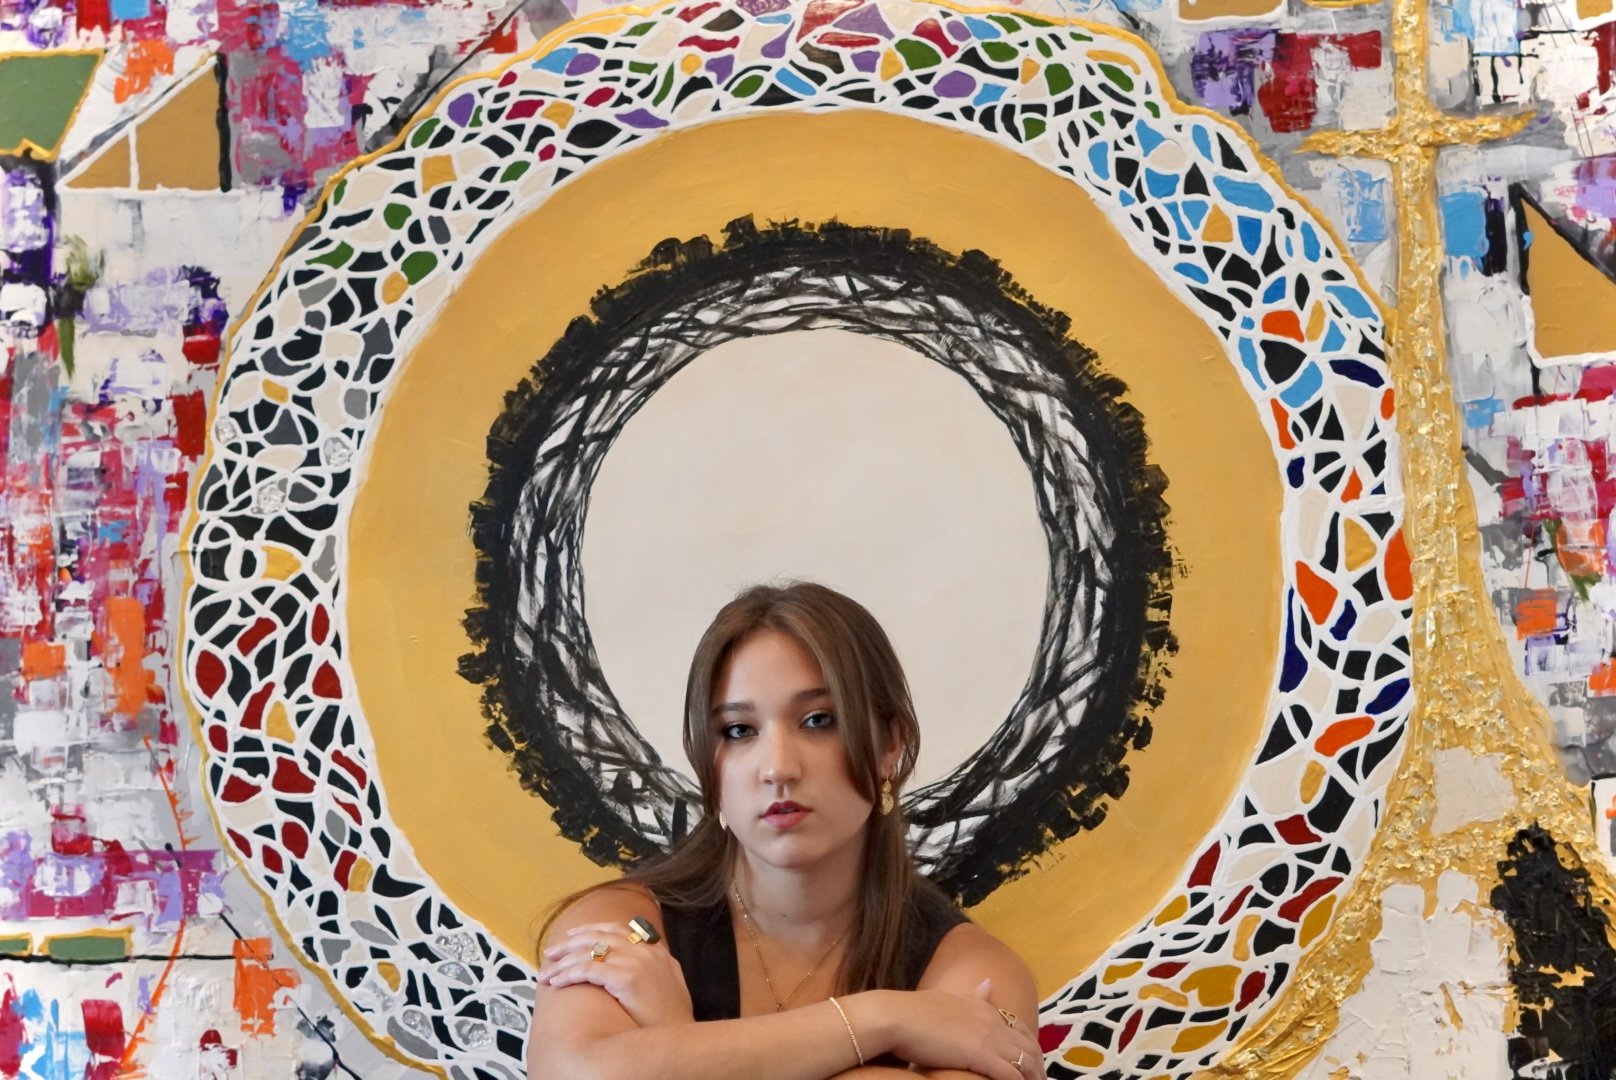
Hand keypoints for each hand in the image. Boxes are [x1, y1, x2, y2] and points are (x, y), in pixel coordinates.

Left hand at [536, 921, 694, 1028]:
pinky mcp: (627, 978)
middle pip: (598, 936)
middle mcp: (645, 950)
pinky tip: (556, 983)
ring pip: (589, 952)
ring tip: (545, 973)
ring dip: (563, 962)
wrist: (679, 1035)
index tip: (571, 935)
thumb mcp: (671, 983)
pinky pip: (588, 969)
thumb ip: (656, 965)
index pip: (617, 929)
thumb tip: (641, 960)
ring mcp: (636, 962)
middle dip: (569, 944)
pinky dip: (569, 974)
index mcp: (655, 950)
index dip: (591, 930)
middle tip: (550, 953)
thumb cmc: (672, 1018)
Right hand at [868, 980, 1043, 1079]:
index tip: (1033, 1061)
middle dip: (1038, 1066)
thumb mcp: (948, 1001)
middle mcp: (991, 1020)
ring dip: (1034, 1077)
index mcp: (983, 1007)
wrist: (896, 1017)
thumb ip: (971, 997)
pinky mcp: (981, 1055)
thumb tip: (988, 982)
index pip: (1018, 1028)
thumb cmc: (912, 1013)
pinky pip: (1011, 1074)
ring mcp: (988, 1036)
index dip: (1029, 1046)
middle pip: (1028, 1045)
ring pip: (1025, 1061)